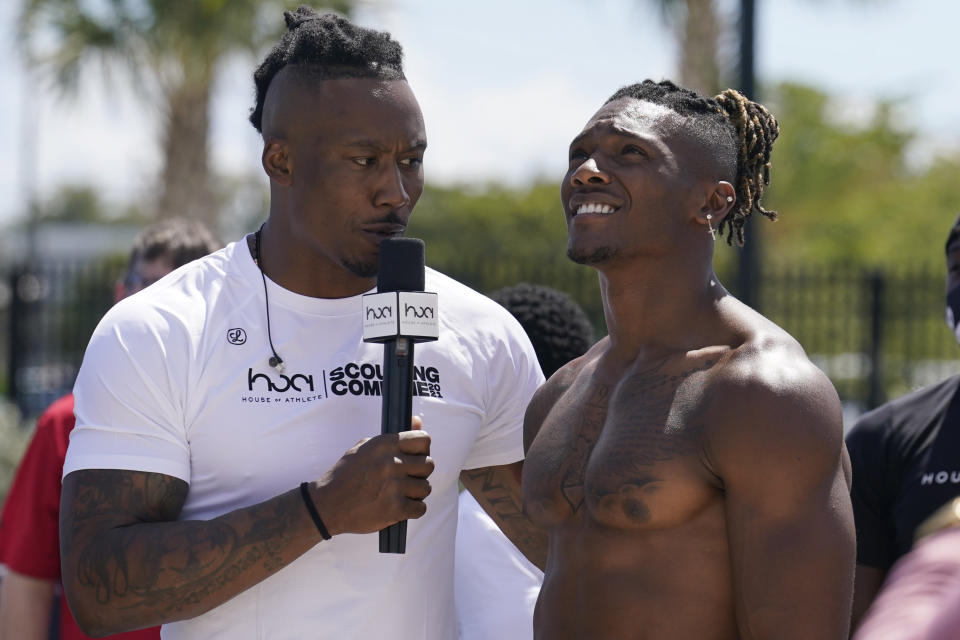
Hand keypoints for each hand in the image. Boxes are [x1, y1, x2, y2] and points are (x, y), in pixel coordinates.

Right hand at [308, 416, 432, 535]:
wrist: (328, 504)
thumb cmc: (347, 474)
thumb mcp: (366, 447)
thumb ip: (395, 436)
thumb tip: (417, 419)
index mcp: (385, 445)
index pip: (424, 439)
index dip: (422, 450)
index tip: (414, 457)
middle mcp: (392, 463)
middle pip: (428, 464)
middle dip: (420, 473)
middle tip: (406, 478)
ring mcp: (394, 486)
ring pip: (426, 487)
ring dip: (416, 493)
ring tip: (401, 493)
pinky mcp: (395, 509)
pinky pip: (421, 508)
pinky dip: (413, 510)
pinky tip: (400, 507)